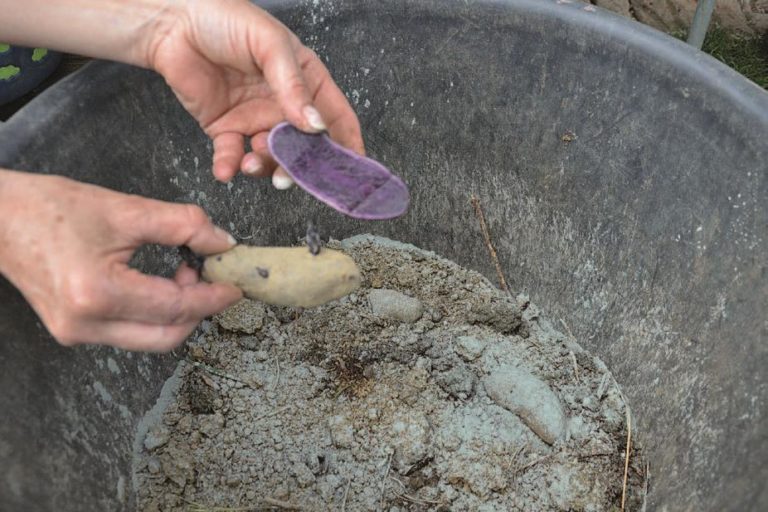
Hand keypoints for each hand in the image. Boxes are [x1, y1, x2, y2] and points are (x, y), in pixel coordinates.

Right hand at [0, 170, 242, 350]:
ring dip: (177, 313)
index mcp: (97, 293)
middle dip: (198, 311)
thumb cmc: (51, 208)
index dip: (212, 297)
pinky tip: (158, 284)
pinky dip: (153, 314)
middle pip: (166, 337)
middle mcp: (85, 325)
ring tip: (183, 274)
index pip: (174, 307)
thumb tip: (222, 242)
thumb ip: (182, 225)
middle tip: (210, 278)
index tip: (235, 285)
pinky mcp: (72, 332)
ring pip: (149, 339)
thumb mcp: (125, 209)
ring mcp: (76, 334)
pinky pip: (128, 333)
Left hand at [146, 0, 364, 185]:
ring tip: (252, 162)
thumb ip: (293, 86)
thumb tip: (316, 125)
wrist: (173, 22)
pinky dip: (230, 167)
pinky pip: (233, 155)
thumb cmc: (225, 19)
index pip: (336, 117)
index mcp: (306, 80)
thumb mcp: (270, 45)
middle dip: (302, 166)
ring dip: (265, 166)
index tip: (352, 172)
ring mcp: (256, 119)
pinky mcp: (226, 128)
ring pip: (271, 156)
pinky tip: (226, 169)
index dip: (347, 145)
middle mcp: (284, 104)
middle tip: (292, 176)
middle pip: (305, 146)